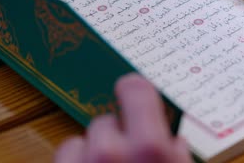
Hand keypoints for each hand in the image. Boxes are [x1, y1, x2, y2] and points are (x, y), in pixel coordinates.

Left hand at [55, 74, 190, 162]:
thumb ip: (176, 154)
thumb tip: (174, 141)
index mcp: (149, 147)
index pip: (137, 90)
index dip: (135, 88)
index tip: (131, 88)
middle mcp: (111, 153)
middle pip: (106, 121)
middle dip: (117, 135)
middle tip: (129, 157)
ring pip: (83, 138)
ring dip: (94, 150)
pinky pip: (67, 153)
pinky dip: (77, 161)